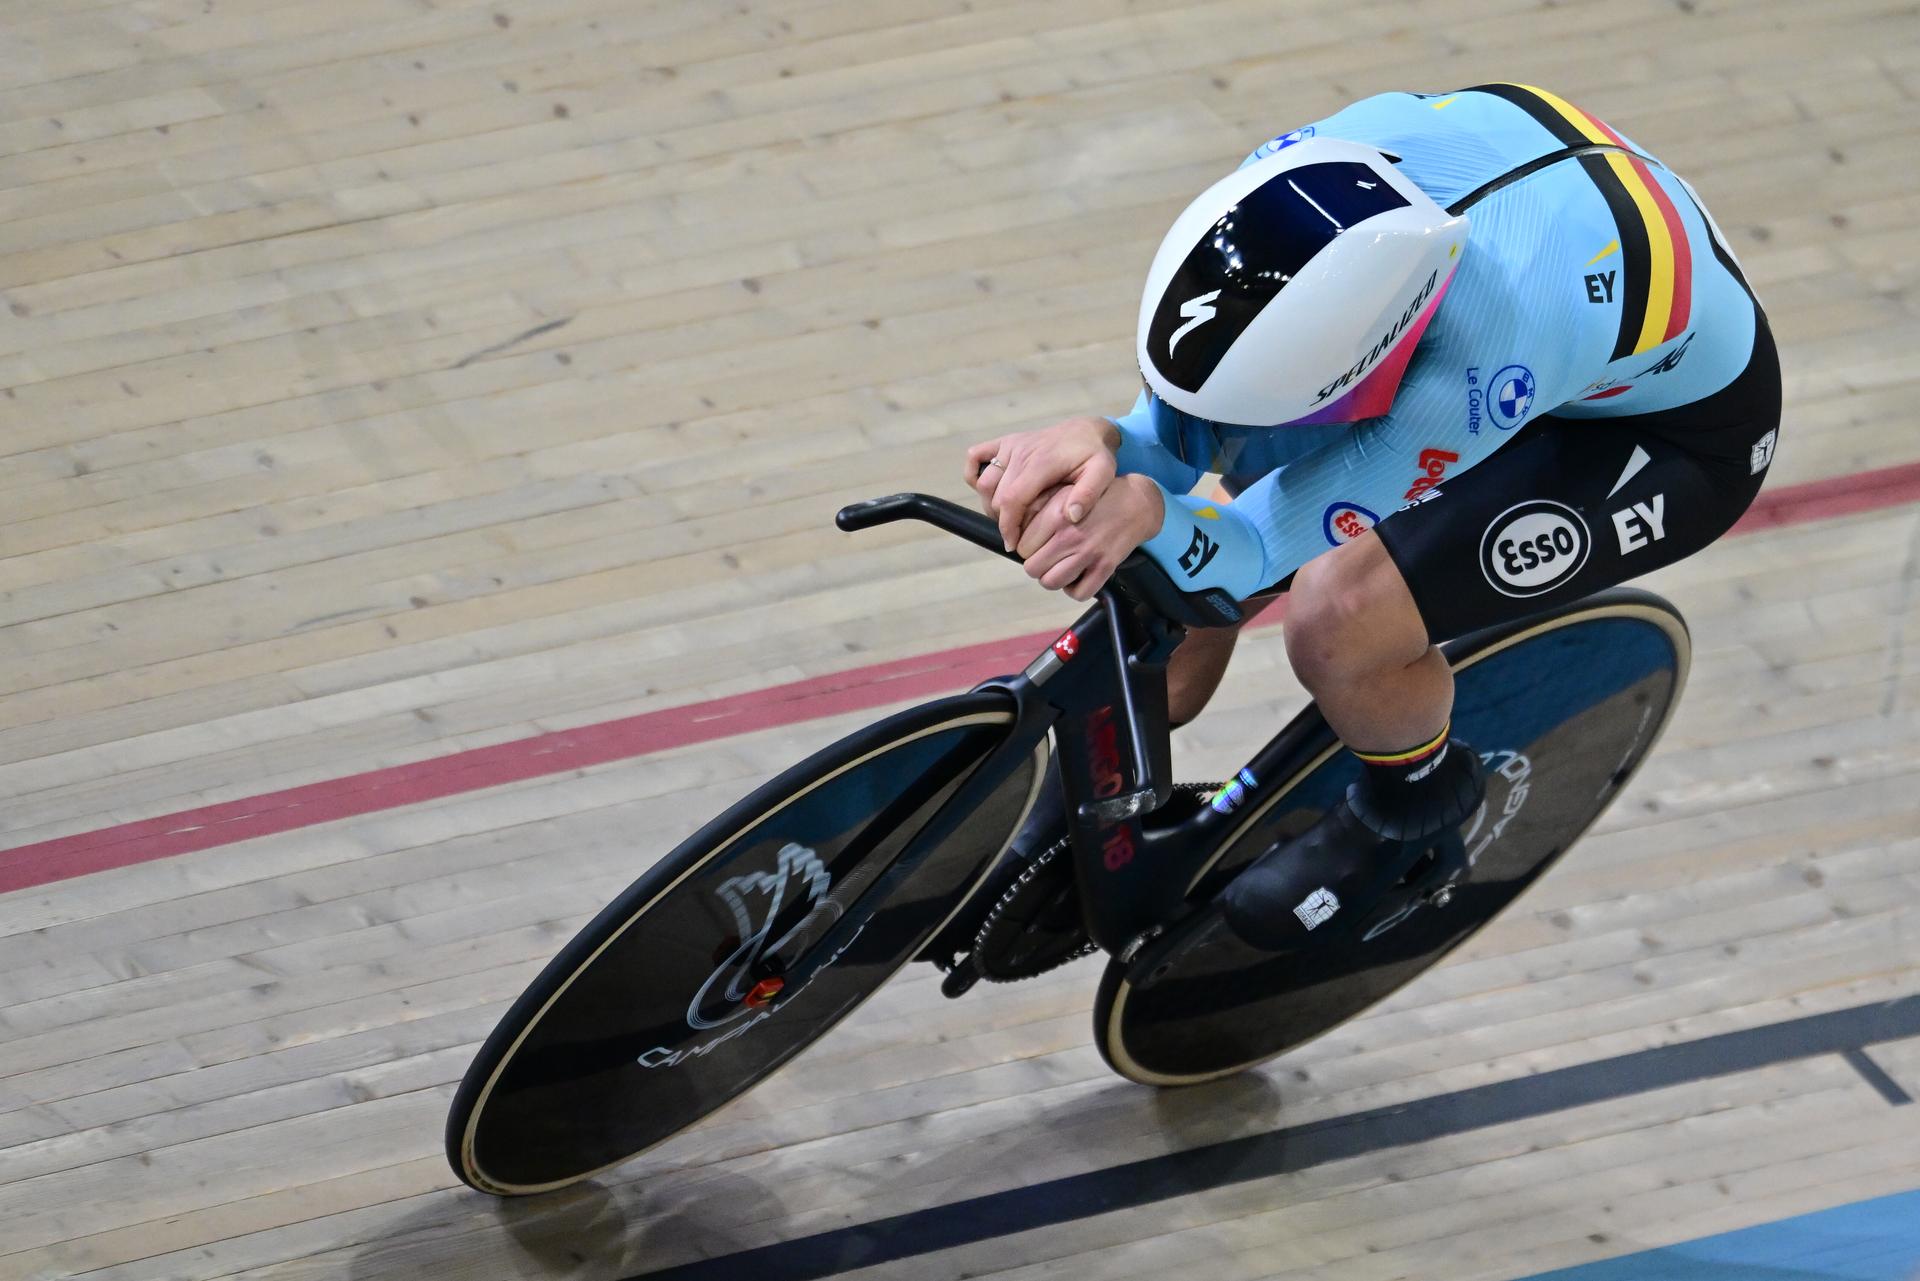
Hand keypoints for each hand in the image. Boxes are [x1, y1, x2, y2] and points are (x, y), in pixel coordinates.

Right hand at [965, 416, 1119, 550]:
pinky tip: (990, 492)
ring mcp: (1009, 446)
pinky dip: (973, 474)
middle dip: (1003, 522)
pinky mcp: (1003, 442)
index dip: (1008, 526)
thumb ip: (1088, 494)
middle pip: (996, 496)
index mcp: (1041, 462)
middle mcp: (1020, 452)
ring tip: (1009, 519)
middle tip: (1018, 536)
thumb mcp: (1102, 473)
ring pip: (984, 483)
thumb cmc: (1094, 455)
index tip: (1013, 545)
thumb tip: (1071, 516)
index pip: (1012, 499)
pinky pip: (975, 457)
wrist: (1086, 431)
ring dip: (990, 504)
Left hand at [1016, 474, 1165, 600]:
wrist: (1134, 503)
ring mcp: (1088, 553)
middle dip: (1036, 563)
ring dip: (1051, 577)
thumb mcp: (1062, 492)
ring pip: (1050, 582)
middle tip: (1046, 555)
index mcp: (1056, 514)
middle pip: (1032, 568)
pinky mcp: (1105, 567)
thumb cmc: (1093, 498)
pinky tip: (1076, 575)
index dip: (1026, 547)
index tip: (1036, 543)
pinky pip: (1078, 593)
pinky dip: (1074, 589)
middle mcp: (1070, 535)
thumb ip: (1036, 511)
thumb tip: (1013, 535)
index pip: (1022, 547)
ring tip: (1059, 566)